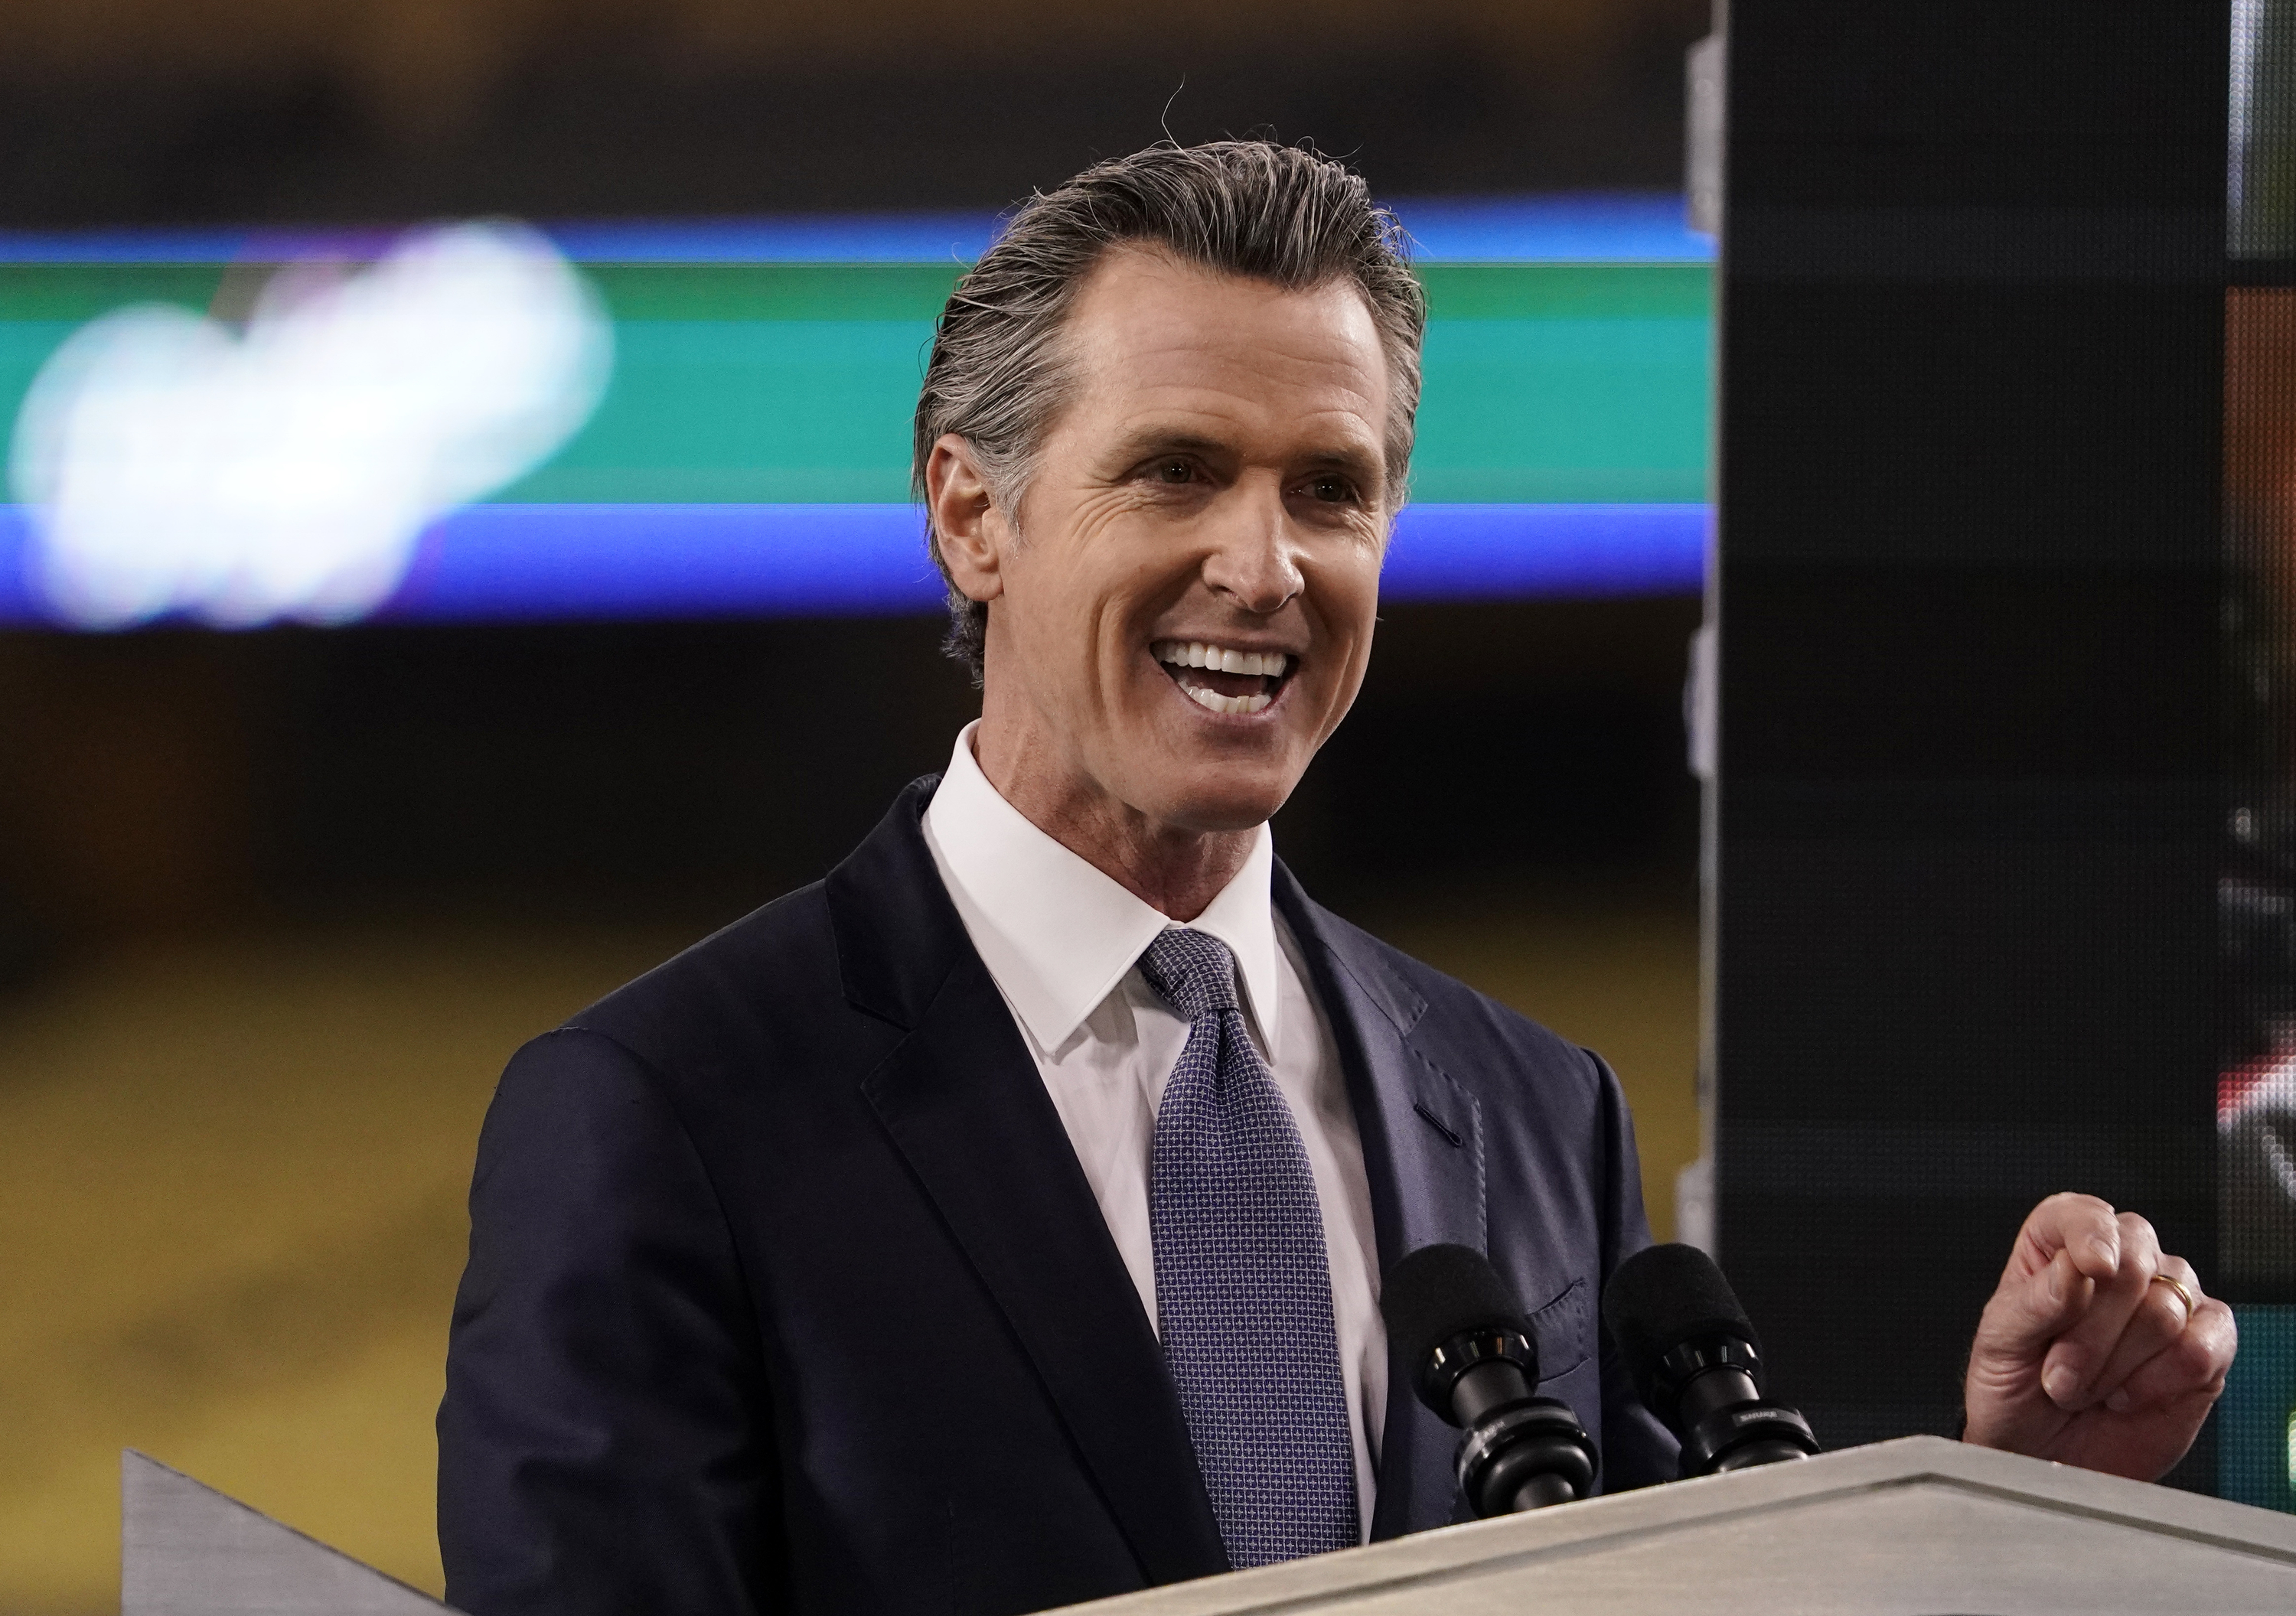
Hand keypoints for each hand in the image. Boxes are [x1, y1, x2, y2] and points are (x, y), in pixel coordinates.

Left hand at [1962, 1192, 2235, 1480]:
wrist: (2041, 1453)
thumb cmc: (2013, 1390)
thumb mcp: (2000, 1344)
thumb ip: (2035, 1301)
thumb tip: (2077, 1268)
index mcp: (2061, 1247)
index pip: (2084, 1214)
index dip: (2092, 1234)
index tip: (2093, 1266)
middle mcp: (2122, 1263)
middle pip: (2134, 1264)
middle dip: (2092, 1332)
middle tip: (2059, 1374)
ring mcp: (2170, 1301)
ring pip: (2165, 1310)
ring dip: (2117, 1365)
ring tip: (2087, 1388)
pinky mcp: (2207, 1346)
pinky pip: (2203, 1348)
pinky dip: (2162, 1380)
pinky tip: (2128, 1394)